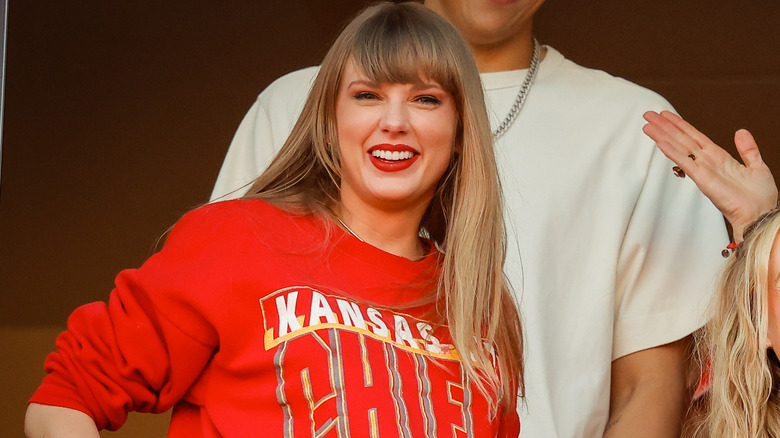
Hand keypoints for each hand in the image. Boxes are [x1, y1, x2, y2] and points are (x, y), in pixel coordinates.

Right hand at [643, 111, 777, 242]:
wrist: (761, 215)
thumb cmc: (760, 198)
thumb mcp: (757, 166)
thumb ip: (748, 149)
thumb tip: (741, 131)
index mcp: (720, 158)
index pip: (695, 137)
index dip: (680, 125)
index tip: (667, 116)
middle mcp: (708, 162)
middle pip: (682, 139)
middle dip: (665, 127)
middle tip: (649, 115)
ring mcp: (703, 170)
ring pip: (679, 148)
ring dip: (662, 135)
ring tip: (648, 125)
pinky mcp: (702, 179)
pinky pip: (684, 162)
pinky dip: (672, 151)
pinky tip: (660, 142)